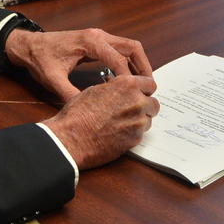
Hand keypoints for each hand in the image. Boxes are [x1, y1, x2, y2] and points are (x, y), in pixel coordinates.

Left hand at [4, 27, 152, 101]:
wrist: (29, 45)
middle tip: (148, 88)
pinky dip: (129, 62)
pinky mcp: (97, 41)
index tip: (134, 94)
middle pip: (132, 47)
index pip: (119, 58)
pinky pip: (120, 49)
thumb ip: (70, 94)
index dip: (129, 77)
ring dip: (138, 64)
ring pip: (129, 47)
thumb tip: (87, 113)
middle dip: (143, 67)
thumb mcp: (53, 79)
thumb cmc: (40, 59)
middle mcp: (99, 36)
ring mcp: (99, 36)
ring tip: (142, 85)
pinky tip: (127, 79)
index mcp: (90, 42)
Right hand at [42, 75, 159, 168]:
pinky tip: (117, 133)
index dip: (144, 90)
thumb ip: (114, 88)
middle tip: (131, 110)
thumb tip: (120, 90)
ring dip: (139, 120)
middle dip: (144, 106)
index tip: (140, 93)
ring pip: (148, 119)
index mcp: (127, 85)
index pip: (150, 84)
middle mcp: (136, 101)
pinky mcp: (135, 139)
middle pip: (153, 103)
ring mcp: (138, 122)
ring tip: (121, 123)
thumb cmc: (77, 114)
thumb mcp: (94, 90)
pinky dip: (132, 134)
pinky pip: (140, 134)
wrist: (71, 139)